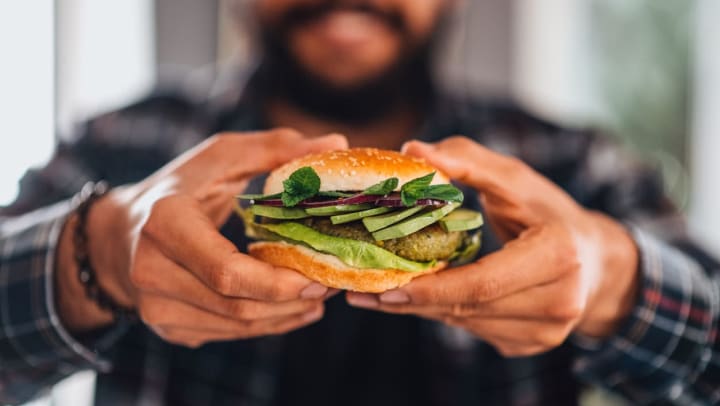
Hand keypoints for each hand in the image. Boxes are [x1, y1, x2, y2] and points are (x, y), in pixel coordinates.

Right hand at [57, 129, 346, 346]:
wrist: (118, 234)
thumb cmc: (178, 188)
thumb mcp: (220, 157)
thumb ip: (276, 148)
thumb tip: (337, 141)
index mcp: (164, 224)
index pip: (225, 271)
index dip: (276, 282)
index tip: (319, 276)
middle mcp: (152, 273)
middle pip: (237, 305)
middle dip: (293, 300)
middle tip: (333, 283)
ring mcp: (157, 309)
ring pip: (238, 325)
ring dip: (287, 315)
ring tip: (321, 295)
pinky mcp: (170, 329)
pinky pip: (229, 334)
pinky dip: (268, 324)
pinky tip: (295, 308)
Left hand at [346, 137, 638, 356]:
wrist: (596, 259)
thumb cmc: (550, 212)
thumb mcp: (515, 178)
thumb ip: (467, 161)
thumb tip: (412, 149)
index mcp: (558, 256)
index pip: (483, 283)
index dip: (432, 288)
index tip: (385, 288)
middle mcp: (559, 302)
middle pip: (469, 308)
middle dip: (413, 302)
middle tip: (363, 294)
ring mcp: (546, 331)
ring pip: (467, 324)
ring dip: (423, 309)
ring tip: (379, 294)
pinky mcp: (531, 344)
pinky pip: (475, 330)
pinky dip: (446, 312)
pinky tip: (422, 297)